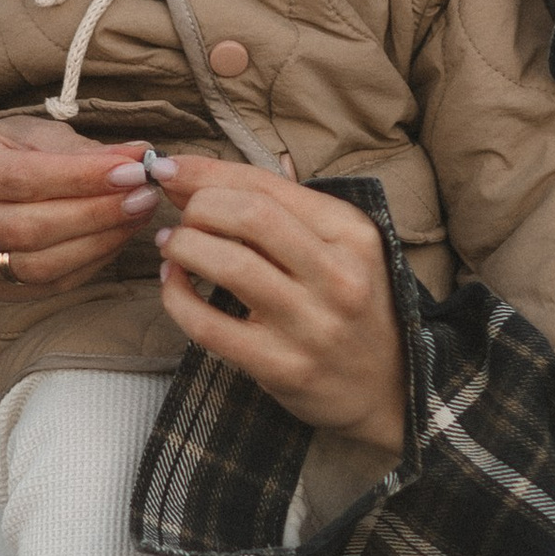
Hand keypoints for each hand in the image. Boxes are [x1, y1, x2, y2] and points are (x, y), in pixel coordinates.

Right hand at [0, 114, 160, 297]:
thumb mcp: (34, 134)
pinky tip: (117, 237)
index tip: (131, 170)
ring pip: (38, 265)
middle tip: (143, 195)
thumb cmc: (4, 151)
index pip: (20, 179)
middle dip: (96, 213)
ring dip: (99, 242)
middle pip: (28, 229)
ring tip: (137, 214)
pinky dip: (90, 262)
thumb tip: (138, 156)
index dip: (80, 179)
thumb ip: (82, 150)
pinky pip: (48, 285)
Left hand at [152, 163, 406, 449]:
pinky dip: (178, 298)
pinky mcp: (283, 367)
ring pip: (229, 265)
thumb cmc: (350, 306)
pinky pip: (210, 326)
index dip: (206, 171)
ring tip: (173, 245)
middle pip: (249, 216)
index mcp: (351, 233)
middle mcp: (339, 275)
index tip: (168, 167)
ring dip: (184, 246)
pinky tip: (174, 284)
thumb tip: (194, 173)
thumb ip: (278, 208)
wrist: (387, 388)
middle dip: (198, 206)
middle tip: (181, 216)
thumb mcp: (337, 246)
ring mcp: (312, 325)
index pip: (267, 185)